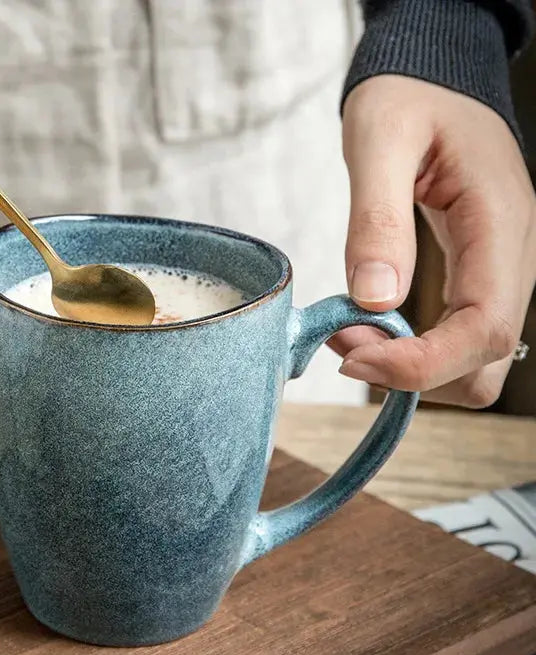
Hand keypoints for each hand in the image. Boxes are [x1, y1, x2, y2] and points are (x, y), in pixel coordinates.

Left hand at [333, 75, 535, 406]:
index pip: (486, 327)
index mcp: (499, 221)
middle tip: (344, 343)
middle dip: (413, 372)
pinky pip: (459, 338)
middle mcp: (511, 257)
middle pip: (487, 361)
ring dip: (413, 368)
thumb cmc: (410, 95)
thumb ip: (378, 219)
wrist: (434, 80)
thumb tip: (375, 299)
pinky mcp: (476, 277)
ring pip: (477, 362)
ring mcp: (497, 271)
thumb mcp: (380, 138)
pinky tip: (369, 324)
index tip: (353, 359)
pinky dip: (414, 352)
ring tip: (352, 332)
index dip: (423, 364)